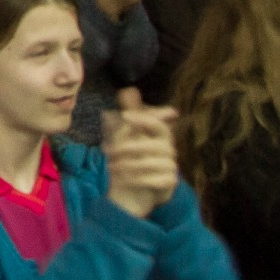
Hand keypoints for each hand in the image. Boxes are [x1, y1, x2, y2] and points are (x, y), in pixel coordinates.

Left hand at [103, 88, 179, 216]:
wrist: (130, 190)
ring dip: (129, 165)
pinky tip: (124, 179)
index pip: (158, 124)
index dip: (144, 119)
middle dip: (130, 147)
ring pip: (154, 162)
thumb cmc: (128, 159)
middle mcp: (168, 150)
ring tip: (111, 167)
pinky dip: (139, 179)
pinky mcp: (169, 183)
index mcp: (159, 136)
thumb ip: (130, 115)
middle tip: (108, 152)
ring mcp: (171, 167)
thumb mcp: (124, 136)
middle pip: (156, 144)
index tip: (125, 115)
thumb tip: (129, 90)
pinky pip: (158, 180)